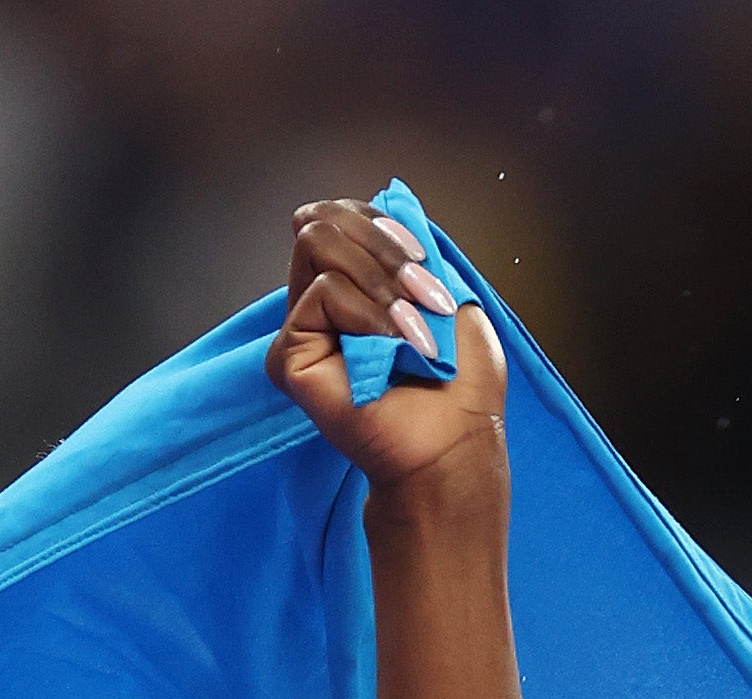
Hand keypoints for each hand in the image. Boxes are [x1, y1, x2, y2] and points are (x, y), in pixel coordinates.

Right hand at [264, 197, 507, 499]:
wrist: (452, 445)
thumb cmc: (462, 385)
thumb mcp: (451, 297)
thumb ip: (415, 249)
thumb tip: (390, 200)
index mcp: (358, 284)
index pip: (344, 216)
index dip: (382, 224)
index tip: (426, 263)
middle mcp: (324, 300)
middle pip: (326, 218)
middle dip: (385, 248)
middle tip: (428, 299)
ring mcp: (304, 326)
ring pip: (318, 243)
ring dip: (381, 281)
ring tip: (417, 333)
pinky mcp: (289, 354)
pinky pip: (323, 292)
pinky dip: (369, 315)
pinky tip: (395, 351)